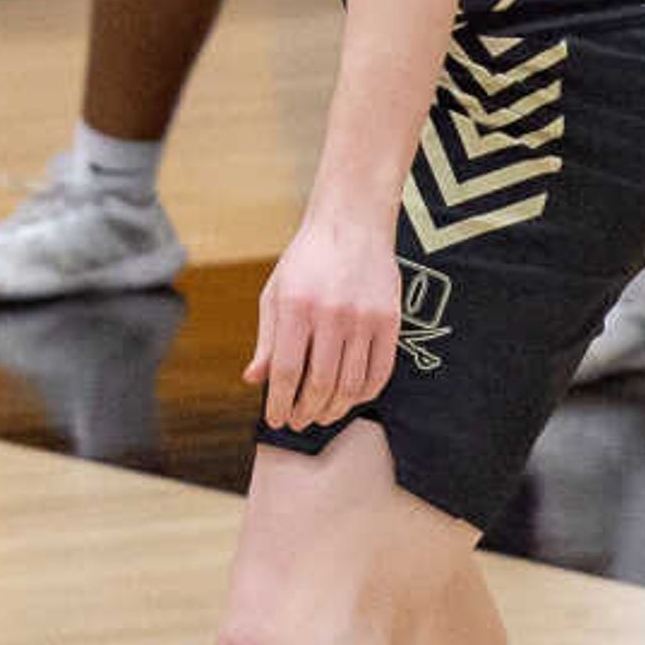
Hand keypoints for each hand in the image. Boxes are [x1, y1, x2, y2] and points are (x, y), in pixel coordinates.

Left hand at [248, 209, 403, 430]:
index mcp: (297, 307)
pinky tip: (350, 399)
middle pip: (321, 384)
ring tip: (321, 415)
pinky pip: (380, 371)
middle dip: (306, 411)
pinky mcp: (390, 319)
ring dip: (334, 409)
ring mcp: (365, 318)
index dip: (280, 403)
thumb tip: (254, 380)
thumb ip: (267, 340)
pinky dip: (365, 394)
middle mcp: (332, 314)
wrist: (352, 222)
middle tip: (297, 422)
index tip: (276, 421)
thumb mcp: (275, 293)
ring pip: (352, 384)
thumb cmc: (307, 259)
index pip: (288, 372)